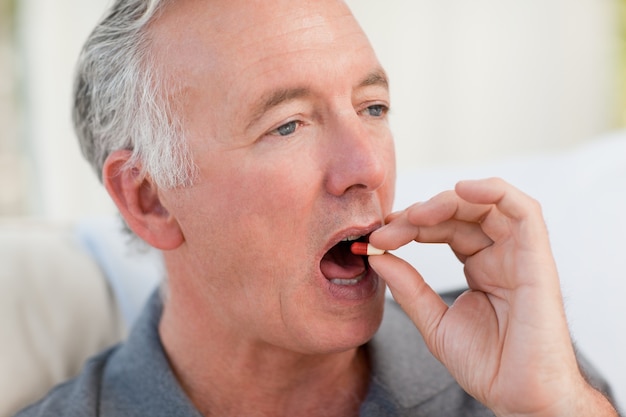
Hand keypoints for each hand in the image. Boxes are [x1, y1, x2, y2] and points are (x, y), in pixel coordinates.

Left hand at [368, 178, 617, 416]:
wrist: (520, 397)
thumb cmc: (487, 364)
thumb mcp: (434, 322)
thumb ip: (408, 287)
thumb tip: (377, 256)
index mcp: (479, 266)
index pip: (442, 230)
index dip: (409, 226)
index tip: (376, 238)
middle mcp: (499, 255)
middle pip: (459, 214)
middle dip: (418, 216)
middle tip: (386, 230)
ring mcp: (519, 255)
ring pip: (487, 205)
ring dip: (447, 201)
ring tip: (414, 215)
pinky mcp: (538, 259)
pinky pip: (524, 211)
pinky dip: (495, 192)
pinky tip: (460, 191)